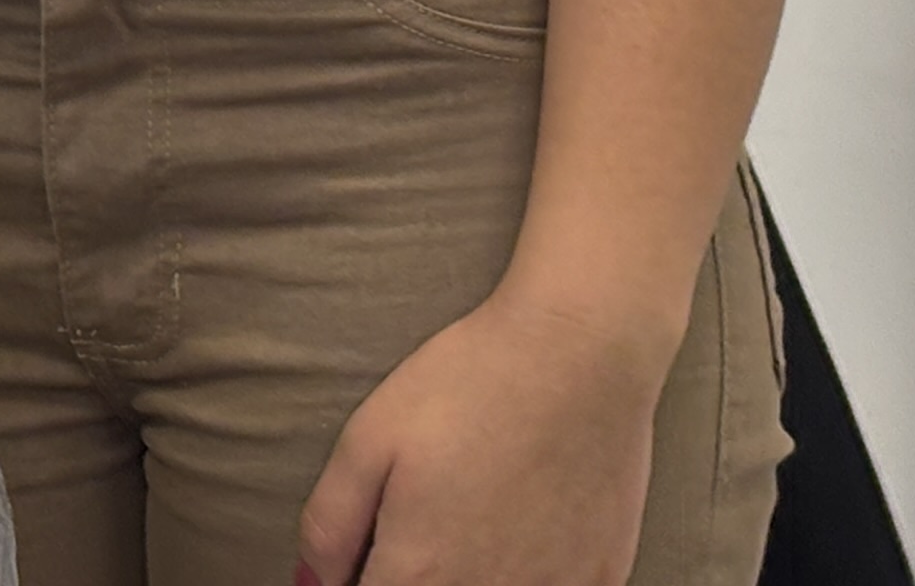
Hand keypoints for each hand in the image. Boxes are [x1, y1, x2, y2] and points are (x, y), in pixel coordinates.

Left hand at [296, 282, 673, 585]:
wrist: (580, 352)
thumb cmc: (468, 385)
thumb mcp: (368, 441)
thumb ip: (330, 527)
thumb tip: (312, 584)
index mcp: (421, 573)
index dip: (359, 581)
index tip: (367, 552)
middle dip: (411, 576)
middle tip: (418, 520)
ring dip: (465, 576)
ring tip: (468, 517)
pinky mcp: (601, 578)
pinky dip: (527, 576)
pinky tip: (523, 531)